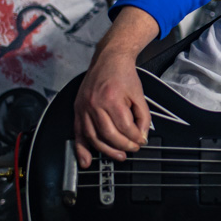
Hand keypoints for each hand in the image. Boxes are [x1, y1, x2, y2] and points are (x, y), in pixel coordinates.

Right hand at [73, 51, 150, 168]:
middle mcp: (95, 104)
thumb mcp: (139, 95)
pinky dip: (81, 149)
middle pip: (108, 134)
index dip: (135, 138)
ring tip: (119, 155)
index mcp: (112, 99)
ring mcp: (84, 107)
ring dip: (106, 151)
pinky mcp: (77, 109)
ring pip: (93, 137)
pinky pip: (78, 133)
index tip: (141, 141)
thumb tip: (142, 136)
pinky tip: (86, 160)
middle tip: (132, 149)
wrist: (109, 59)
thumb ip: (143, 117)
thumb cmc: (124, 75)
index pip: (124, 127)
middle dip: (123, 146)